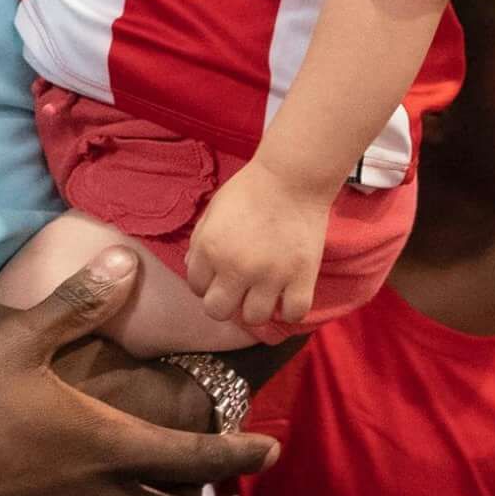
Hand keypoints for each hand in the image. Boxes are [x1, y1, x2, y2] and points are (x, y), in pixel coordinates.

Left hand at [184, 164, 331, 335]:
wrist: (293, 177)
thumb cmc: (250, 189)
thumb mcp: (214, 210)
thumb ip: (200, 241)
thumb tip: (192, 269)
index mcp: (210, 248)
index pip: (195, 287)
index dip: (205, 283)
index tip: (219, 275)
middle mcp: (237, 267)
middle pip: (218, 311)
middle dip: (224, 302)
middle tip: (238, 290)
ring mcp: (271, 276)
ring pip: (254, 318)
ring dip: (256, 307)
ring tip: (264, 292)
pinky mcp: (302, 278)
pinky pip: (293, 314)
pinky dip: (289, 310)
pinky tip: (287, 296)